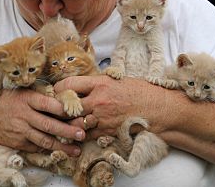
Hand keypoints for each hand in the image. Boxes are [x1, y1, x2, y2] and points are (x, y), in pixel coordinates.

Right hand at [0, 89, 84, 155]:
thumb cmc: (5, 103)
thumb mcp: (20, 92)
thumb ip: (39, 95)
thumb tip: (62, 97)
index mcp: (26, 99)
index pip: (49, 104)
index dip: (64, 110)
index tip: (79, 112)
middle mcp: (24, 115)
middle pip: (49, 125)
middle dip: (68, 131)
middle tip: (82, 134)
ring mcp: (21, 131)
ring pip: (45, 140)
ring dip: (62, 146)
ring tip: (76, 150)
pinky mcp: (19, 143)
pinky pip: (37, 147)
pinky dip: (49, 149)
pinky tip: (61, 151)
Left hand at [54, 75, 170, 138]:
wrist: (157, 109)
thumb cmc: (139, 91)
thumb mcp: (117, 80)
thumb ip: (98, 83)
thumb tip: (81, 85)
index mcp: (100, 83)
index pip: (69, 84)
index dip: (59, 88)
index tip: (57, 91)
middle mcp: (98, 100)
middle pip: (67, 107)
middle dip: (60, 108)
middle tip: (58, 109)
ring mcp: (102, 117)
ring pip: (74, 124)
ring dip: (69, 124)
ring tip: (66, 121)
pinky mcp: (107, 131)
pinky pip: (87, 135)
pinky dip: (81, 134)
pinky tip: (80, 131)